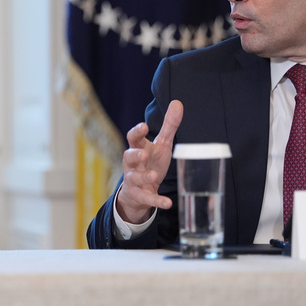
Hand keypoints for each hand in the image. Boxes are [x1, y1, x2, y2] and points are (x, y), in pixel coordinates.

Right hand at [116, 100, 182, 222]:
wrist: (139, 191)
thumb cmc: (150, 163)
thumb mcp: (161, 144)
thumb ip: (169, 126)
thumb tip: (178, 102)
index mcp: (138, 148)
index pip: (133, 138)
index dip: (137, 132)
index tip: (143, 126)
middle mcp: (132, 164)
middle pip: (128, 156)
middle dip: (134, 155)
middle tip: (143, 154)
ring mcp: (133, 180)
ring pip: (134, 177)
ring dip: (143, 177)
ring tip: (153, 176)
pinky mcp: (139, 195)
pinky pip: (146, 197)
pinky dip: (156, 200)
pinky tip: (167, 203)